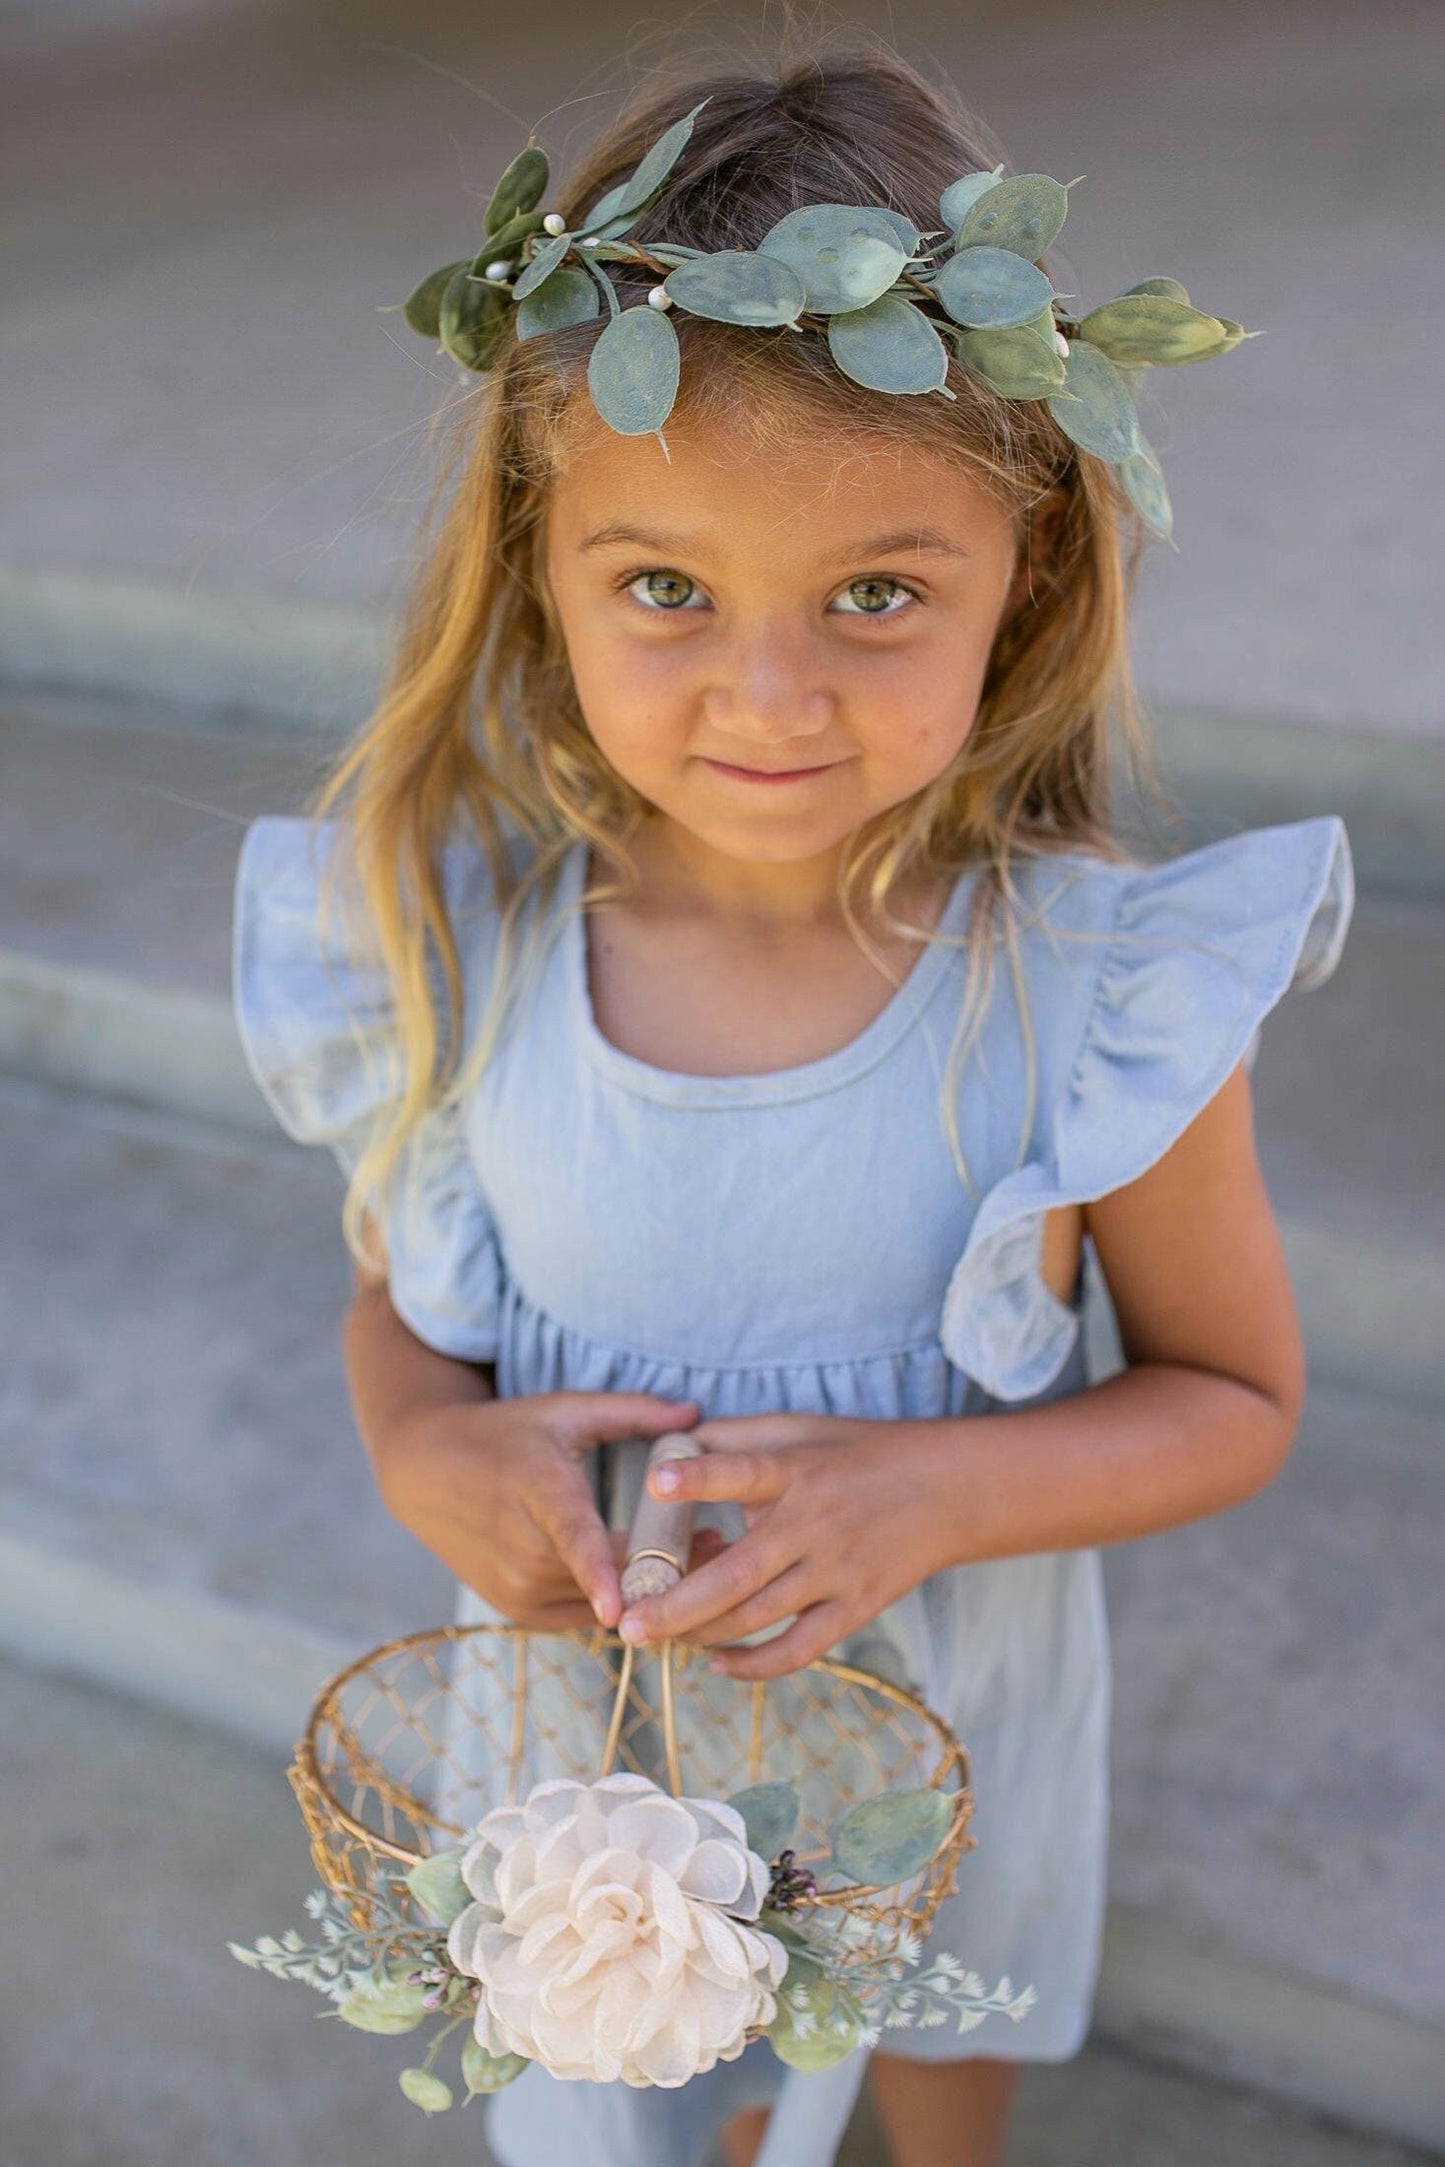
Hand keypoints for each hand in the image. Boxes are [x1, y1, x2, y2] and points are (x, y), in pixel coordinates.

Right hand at [378, 1390, 704, 1631]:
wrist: (425, 1472)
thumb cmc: (505, 1433)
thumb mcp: (565, 1410)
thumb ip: (632, 1412)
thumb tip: (695, 1414)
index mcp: (539, 1491)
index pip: (572, 1539)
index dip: (597, 1575)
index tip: (618, 1609)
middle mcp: (523, 1550)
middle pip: (609, 1574)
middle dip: (668, 1564)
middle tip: (719, 1542)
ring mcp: (517, 1588)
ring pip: (602, 1601)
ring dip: (645, 1586)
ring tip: (689, 1553)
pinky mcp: (518, 1611)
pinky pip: (583, 1614)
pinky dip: (612, 1599)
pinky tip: (640, 1575)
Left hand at [615, 1412, 951, 1678]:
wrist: (947, 1490)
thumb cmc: (859, 1453)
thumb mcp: (800, 1428)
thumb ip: (736, 1438)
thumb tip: (671, 1444)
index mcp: (797, 1471)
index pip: (744, 1472)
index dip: (700, 1477)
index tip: (656, 1481)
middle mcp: (813, 1525)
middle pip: (737, 1576)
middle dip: (675, 1606)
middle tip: (627, 1626)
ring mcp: (835, 1572)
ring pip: (756, 1618)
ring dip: (700, 1634)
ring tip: (655, 1639)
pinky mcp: (855, 1609)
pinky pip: (798, 1649)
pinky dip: (754, 1665)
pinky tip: (718, 1662)